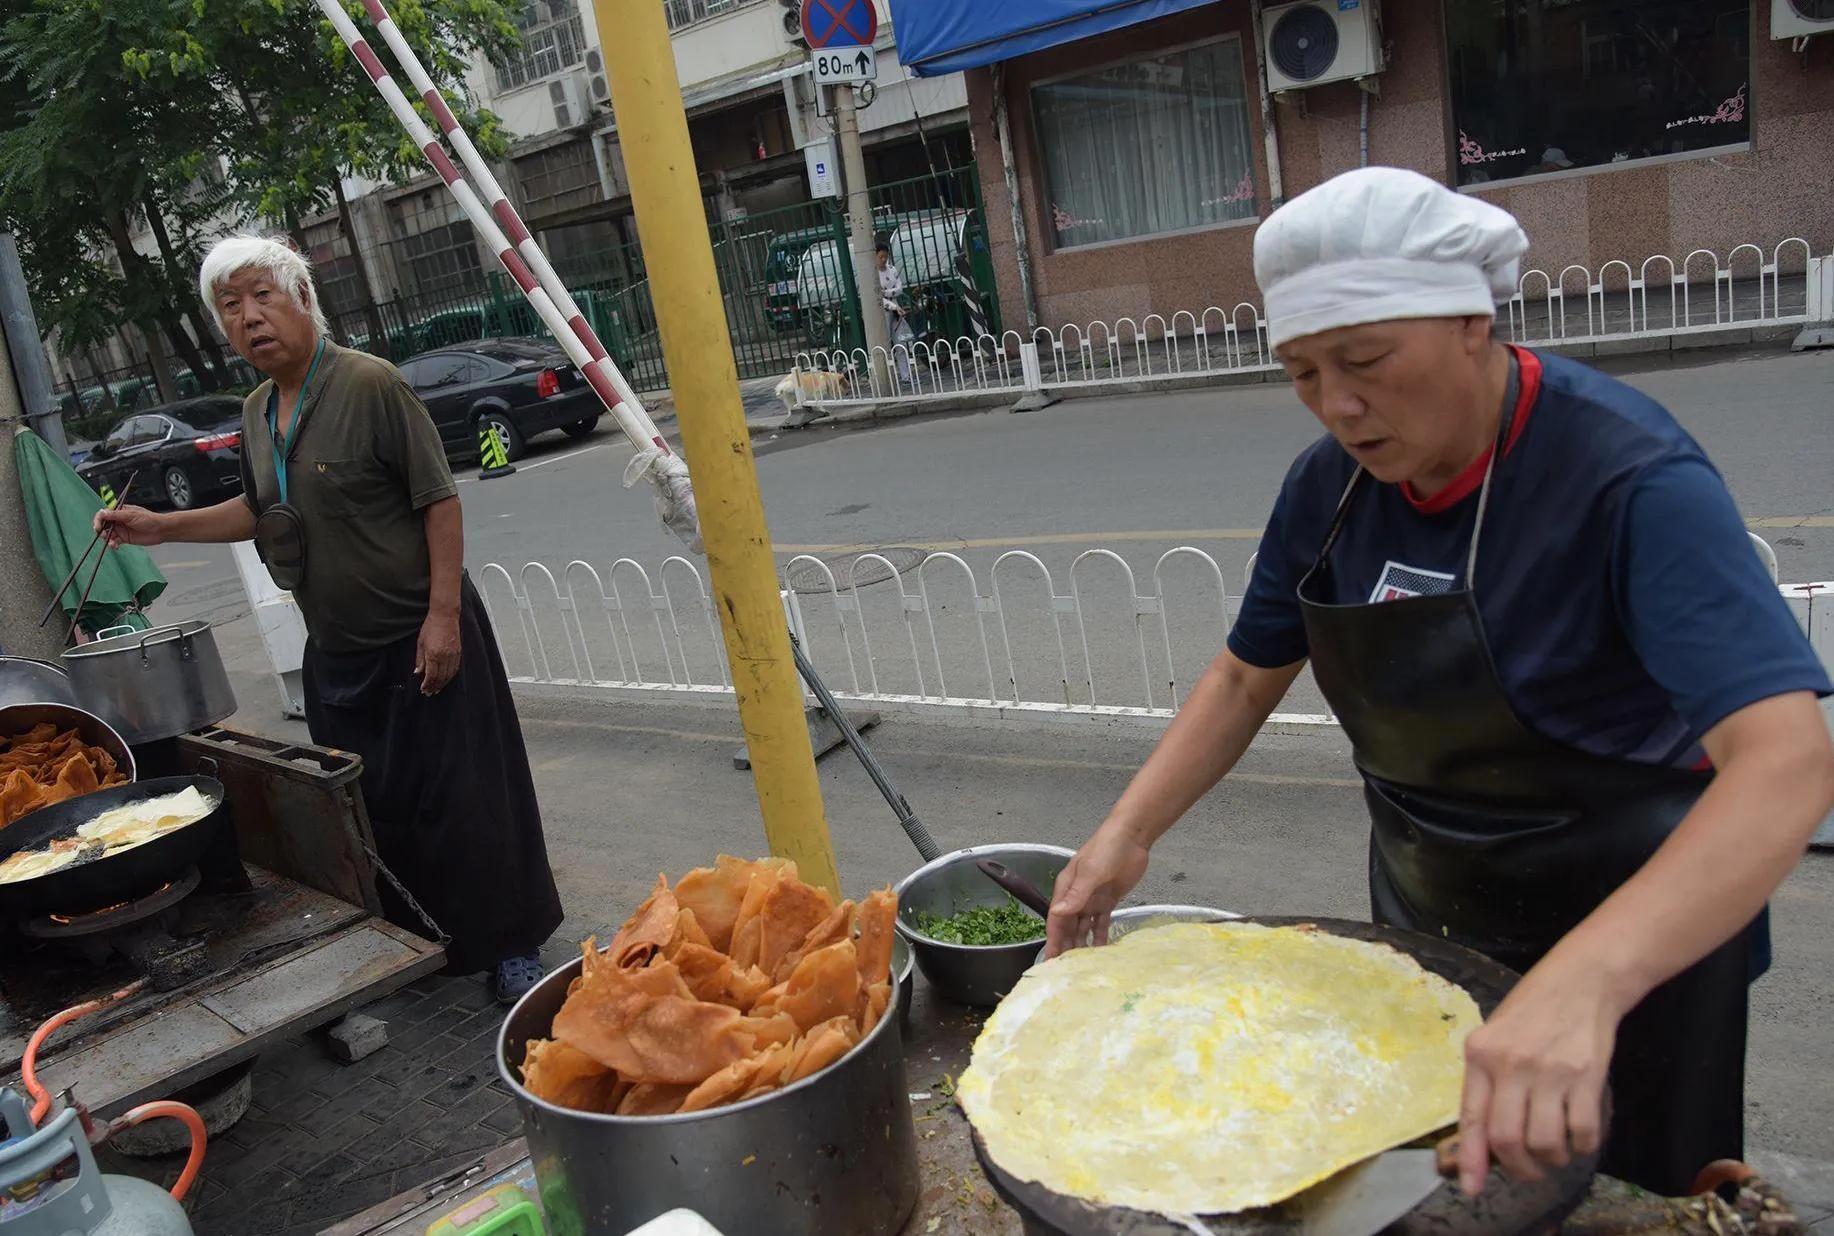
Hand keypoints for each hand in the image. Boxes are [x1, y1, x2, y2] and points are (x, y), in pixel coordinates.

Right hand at [94, 505, 165, 547]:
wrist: (161, 530)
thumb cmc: (149, 519)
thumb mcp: (131, 515)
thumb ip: (116, 515)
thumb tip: (101, 512)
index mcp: (119, 512)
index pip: (103, 514)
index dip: (98, 520)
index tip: (98, 527)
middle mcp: (118, 520)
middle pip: (103, 525)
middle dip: (100, 530)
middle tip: (103, 535)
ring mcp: (121, 530)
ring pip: (107, 534)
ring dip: (107, 539)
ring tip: (112, 543)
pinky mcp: (124, 539)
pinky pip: (114, 542)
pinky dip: (112, 544)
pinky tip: (115, 546)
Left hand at [414, 610, 461, 694]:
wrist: (445, 616)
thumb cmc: (431, 626)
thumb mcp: (421, 642)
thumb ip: (420, 659)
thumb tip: (418, 672)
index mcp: (433, 654)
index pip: (431, 675)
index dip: (427, 684)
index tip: (423, 689)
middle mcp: (444, 656)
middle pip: (441, 677)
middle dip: (434, 687)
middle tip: (429, 693)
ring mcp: (453, 654)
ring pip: (449, 675)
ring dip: (443, 684)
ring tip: (437, 689)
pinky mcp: (458, 652)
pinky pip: (455, 668)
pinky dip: (450, 676)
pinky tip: (446, 679)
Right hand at [1044, 823, 1151, 957]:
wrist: (1132, 837)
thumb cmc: (1107, 849)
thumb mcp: (1091, 872)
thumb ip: (1076, 895)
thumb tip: (1056, 914)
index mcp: (1066, 888)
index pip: (1057, 919)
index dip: (1053, 939)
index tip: (1051, 959)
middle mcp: (1077, 896)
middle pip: (1068, 926)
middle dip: (1065, 946)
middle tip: (1065, 971)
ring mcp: (1093, 899)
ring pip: (1083, 927)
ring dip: (1082, 944)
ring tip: (1082, 967)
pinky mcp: (1109, 901)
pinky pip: (1101, 923)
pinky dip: (1100, 937)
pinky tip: (1101, 952)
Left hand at [1456, 948, 1626, 1193]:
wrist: (1582, 980)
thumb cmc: (1532, 1011)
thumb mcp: (1494, 1038)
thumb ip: (1486, 1085)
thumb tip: (1483, 1143)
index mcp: (1480, 1054)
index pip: (1472, 1117)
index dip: (1472, 1159)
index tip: (1473, 1189)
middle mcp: (1510, 1063)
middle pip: (1507, 1139)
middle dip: (1518, 1168)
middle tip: (1528, 1170)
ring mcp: (1550, 1070)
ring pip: (1544, 1143)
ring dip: (1551, 1161)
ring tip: (1554, 1152)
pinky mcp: (1587, 1076)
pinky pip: (1582, 1132)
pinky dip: (1581, 1146)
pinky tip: (1578, 1136)